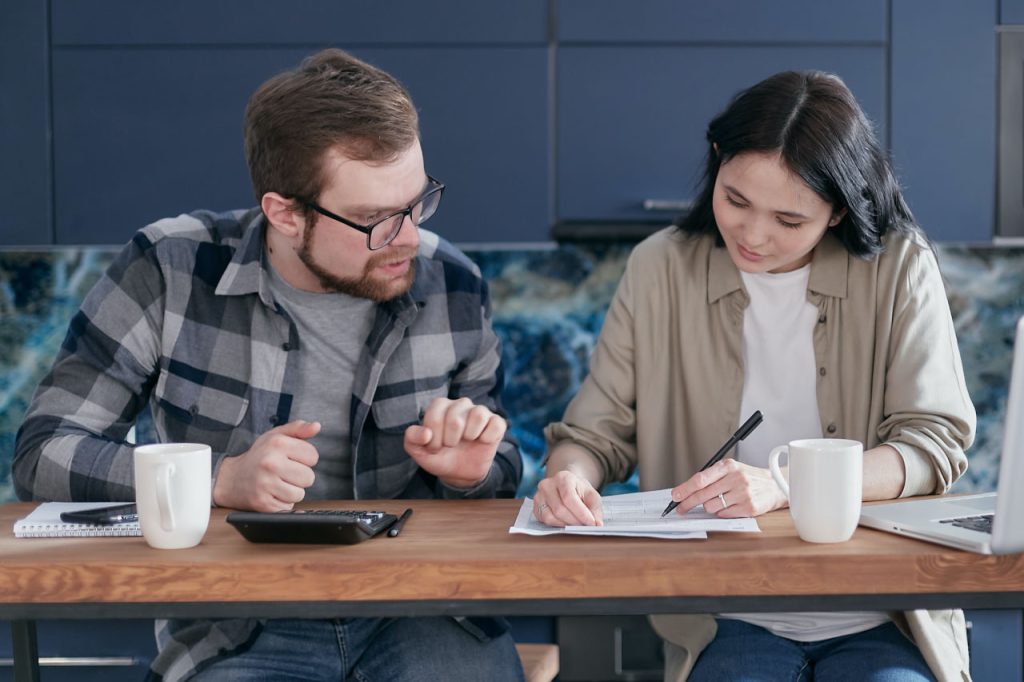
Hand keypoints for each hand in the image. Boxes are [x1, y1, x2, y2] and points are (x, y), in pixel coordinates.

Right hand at [213, 420, 320, 510]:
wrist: (230, 478)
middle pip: (309, 477)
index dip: (305, 459)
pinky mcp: (263, 502)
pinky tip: (271, 493)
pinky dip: (282, 502)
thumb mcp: (275, 436)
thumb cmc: (258, 456)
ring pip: (299, 494)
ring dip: (292, 491)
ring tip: (278, 483)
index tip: (292, 459)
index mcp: (277, 443)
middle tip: (284, 473)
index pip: (313, 456)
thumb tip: (316, 426)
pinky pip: (288, 506)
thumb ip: (298, 429)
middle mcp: (271, 463)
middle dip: (300, 477)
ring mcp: (266, 484)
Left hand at [403, 397, 505, 488]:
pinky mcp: (496, 422)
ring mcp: (480, 411)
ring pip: (477, 414)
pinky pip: (495, 424)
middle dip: (450, 440)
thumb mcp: (418, 451)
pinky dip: (487, 437)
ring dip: (469, 436)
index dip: (434, 437)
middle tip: (450, 446)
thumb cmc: (439, 456)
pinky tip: (481, 441)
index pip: (435, 415)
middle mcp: (461, 404)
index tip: (435, 447)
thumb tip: (425, 434)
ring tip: (466, 442)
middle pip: (455, 418)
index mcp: (441, 406)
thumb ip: (412, 439)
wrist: (458, 472)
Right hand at [534, 470, 602, 525]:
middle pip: (559, 509)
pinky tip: (565, 523)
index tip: (591, 523)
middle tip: (585, 527)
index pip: (569, 497)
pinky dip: (556, 525)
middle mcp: (547, 484)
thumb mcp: (591, 495)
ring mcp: (538, 495)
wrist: (566, 485)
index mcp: (563, 477)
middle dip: (574, 521)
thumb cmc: (579, 491)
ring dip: (565, 525)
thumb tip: (597, 524)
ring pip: (550, 517)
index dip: (581, 513)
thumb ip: (595, 509)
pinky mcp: (535, 506)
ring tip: (575, 525)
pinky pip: (544, 520)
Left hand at [668, 459, 787, 517]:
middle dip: (688, 503)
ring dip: (710, 507)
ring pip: (711, 507)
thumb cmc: (747, 477)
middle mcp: (736, 478)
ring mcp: (743, 493)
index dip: (685, 489)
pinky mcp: (749, 508)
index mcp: (728, 466)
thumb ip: (711, 477)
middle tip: (681, 507)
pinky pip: (724, 514)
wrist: (774, 485)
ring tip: (719, 501)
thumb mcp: (730, 470)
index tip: (675, 495)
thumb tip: (686, 490)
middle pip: (703, 494)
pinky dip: (722, 512)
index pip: (701, 479)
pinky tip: (729, 506)